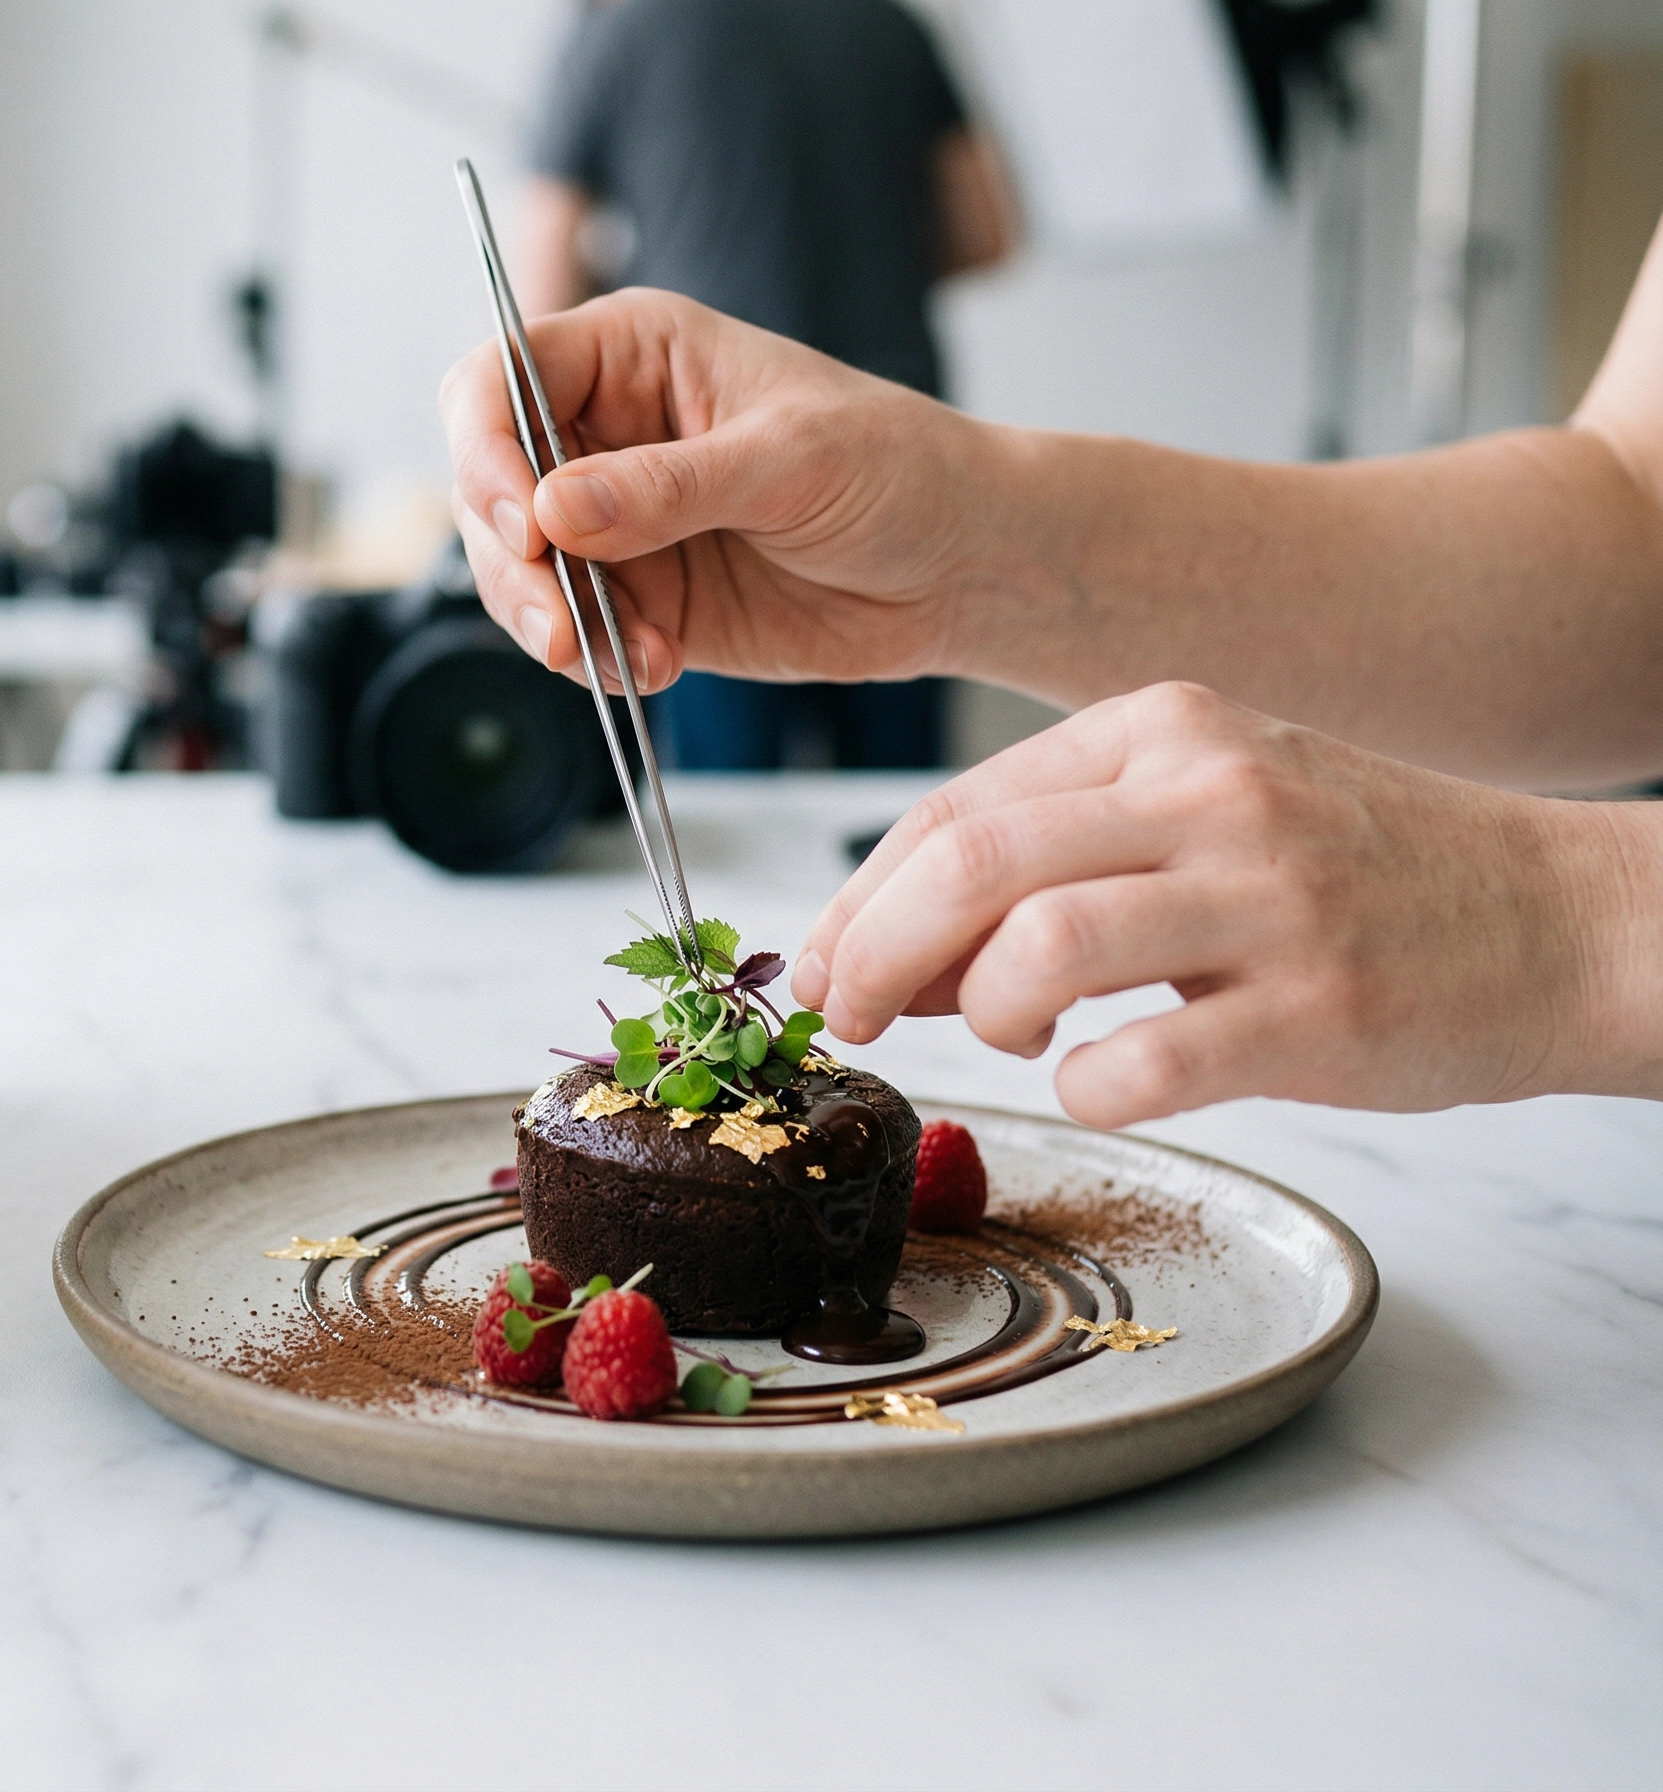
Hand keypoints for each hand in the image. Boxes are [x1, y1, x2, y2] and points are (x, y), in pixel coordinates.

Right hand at [438, 287, 1008, 691]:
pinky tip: (658, 667)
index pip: (500, 378)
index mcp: (633, 354)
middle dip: (510, 564)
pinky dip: (598, 662)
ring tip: (631, 656)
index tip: (527, 524)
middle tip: (559, 626)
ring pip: (517, 573)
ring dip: (552, 624)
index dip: (486, 448)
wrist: (961, 567)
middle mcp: (606, 432)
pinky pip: (574, 634)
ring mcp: (615, 522)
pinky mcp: (639, 598)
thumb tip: (558, 510)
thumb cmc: (899, 469)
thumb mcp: (790, 460)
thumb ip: (670, 487)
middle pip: (489, 486)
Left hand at [789, 682, 1637, 1126]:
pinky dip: (1087, 1087)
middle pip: (972, 864)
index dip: (858, 898)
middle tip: (851, 1016)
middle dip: (874, 954)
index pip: (953, 808)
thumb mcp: (1201, 817)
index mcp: (1163, 731)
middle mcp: (1210, 793)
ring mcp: (1269, 898)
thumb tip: (896, 956)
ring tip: (1011, 1036)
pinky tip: (1103, 1082)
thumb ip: (1053, 864)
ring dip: (983, 1012)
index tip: (820, 966)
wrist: (1562, 918)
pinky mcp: (1318, 1010)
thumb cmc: (1359, 874)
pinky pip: (1141, 1060)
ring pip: (1041, 945)